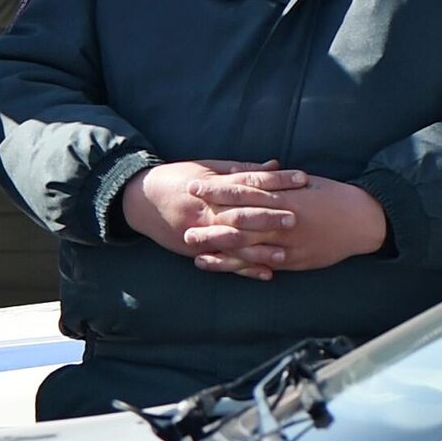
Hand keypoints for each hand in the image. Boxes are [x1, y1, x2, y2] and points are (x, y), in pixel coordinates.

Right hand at [120, 160, 302, 279]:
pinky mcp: (196, 251)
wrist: (139, 200)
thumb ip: (242, 170)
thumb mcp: (208, 167)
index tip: (302, 179)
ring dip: (259, 250)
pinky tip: (266, 274)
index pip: (249, 182)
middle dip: (269, 217)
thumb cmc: (177, 178)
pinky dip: (245, 269)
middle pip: (241, 214)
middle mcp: (205, 211)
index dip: (277, 181)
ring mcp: (199, 233)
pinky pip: (224, 262)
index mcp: (211, 186)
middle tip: (296, 219)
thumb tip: (275, 166)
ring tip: (284, 253)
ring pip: (233, 243)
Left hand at [186, 173, 387, 275]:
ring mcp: (289, 245)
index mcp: (285, 197)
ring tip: (194, 248)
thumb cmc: (333, 195)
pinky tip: (223, 265)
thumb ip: (272, 180)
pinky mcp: (295, 261)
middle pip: (240, 222)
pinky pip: (263, 265)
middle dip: (210, 222)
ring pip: (248, 247)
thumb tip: (243, 172)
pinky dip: (241, 266)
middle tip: (184, 223)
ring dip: (219, 248)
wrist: (364, 220)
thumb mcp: (302, 182)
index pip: (243, 191)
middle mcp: (285, 222)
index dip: (217, 190)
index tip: (195, 186)